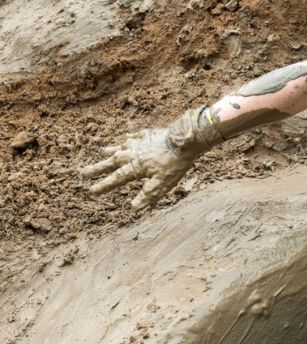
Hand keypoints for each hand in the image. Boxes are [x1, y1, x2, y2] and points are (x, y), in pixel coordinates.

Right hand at [79, 107, 222, 208]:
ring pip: (121, 147)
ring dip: (111, 151)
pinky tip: (126, 137)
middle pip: (112, 162)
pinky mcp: (150, 135)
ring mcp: (141, 143)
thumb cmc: (174, 163)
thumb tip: (133, 208)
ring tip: (102, 151)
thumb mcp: (161, 184)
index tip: (91, 191)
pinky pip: (135, 136)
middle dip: (98, 168)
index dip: (103, 186)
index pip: (116, 179)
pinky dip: (129, 138)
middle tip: (83, 171)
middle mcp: (133, 154)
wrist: (185, 140)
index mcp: (135, 167)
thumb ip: (147, 195)